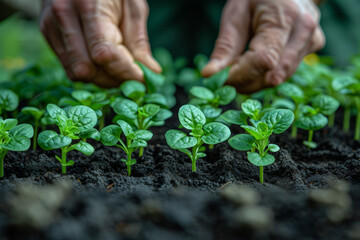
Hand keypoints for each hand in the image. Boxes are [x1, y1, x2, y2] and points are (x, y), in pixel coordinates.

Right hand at [40, 0, 160, 87]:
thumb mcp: (133, 5)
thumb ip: (139, 41)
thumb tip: (151, 73)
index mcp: (88, 6)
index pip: (104, 54)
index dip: (126, 72)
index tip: (144, 79)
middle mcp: (64, 17)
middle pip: (88, 69)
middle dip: (114, 79)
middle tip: (132, 75)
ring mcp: (51, 26)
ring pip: (77, 73)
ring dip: (102, 78)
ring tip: (118, 67)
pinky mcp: (47, 33)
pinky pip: (69, 67)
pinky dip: (90, 72)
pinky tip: (103, 62)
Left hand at [202, 0, 324, 92]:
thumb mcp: (235, 13)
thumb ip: (225, 46)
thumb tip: (209, 75)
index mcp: (284, 17)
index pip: (264, 61)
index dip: (240, 76)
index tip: (220, 79)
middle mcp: (304, 31)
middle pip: (273, 76)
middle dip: (245, 82)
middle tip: (226, 76)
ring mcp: (312, 40)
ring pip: (279, 79)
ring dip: (254, 80)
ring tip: (239, 64)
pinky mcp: (312, 47)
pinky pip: (284, 72)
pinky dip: (264, 74)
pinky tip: (254, 61)